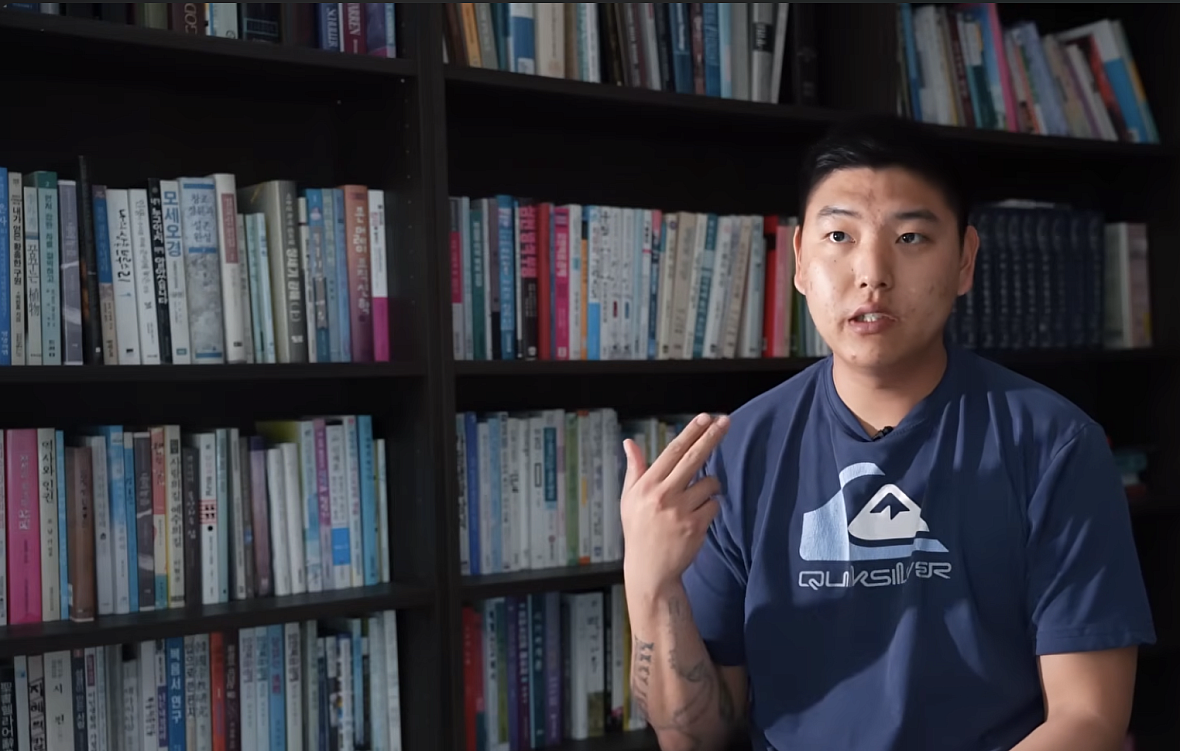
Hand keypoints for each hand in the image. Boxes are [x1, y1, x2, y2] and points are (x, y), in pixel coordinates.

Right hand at [621, 412, 729, 599]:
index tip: (704, 417)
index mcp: (646, 485)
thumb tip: (629, 442)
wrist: (650, 571)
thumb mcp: (629, 499)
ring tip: (695, 500)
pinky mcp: (696, 527)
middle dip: (712, 436)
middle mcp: (663, 495)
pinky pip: (714, 505)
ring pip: (709, 483)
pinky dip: (710, 508)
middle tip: (725, 420)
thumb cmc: (639, 531)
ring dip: (709, 487)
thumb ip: (634, 469)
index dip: (691, 432)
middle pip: (693, 458)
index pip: (672, 451)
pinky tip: (697, 518)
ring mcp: (680, 511)